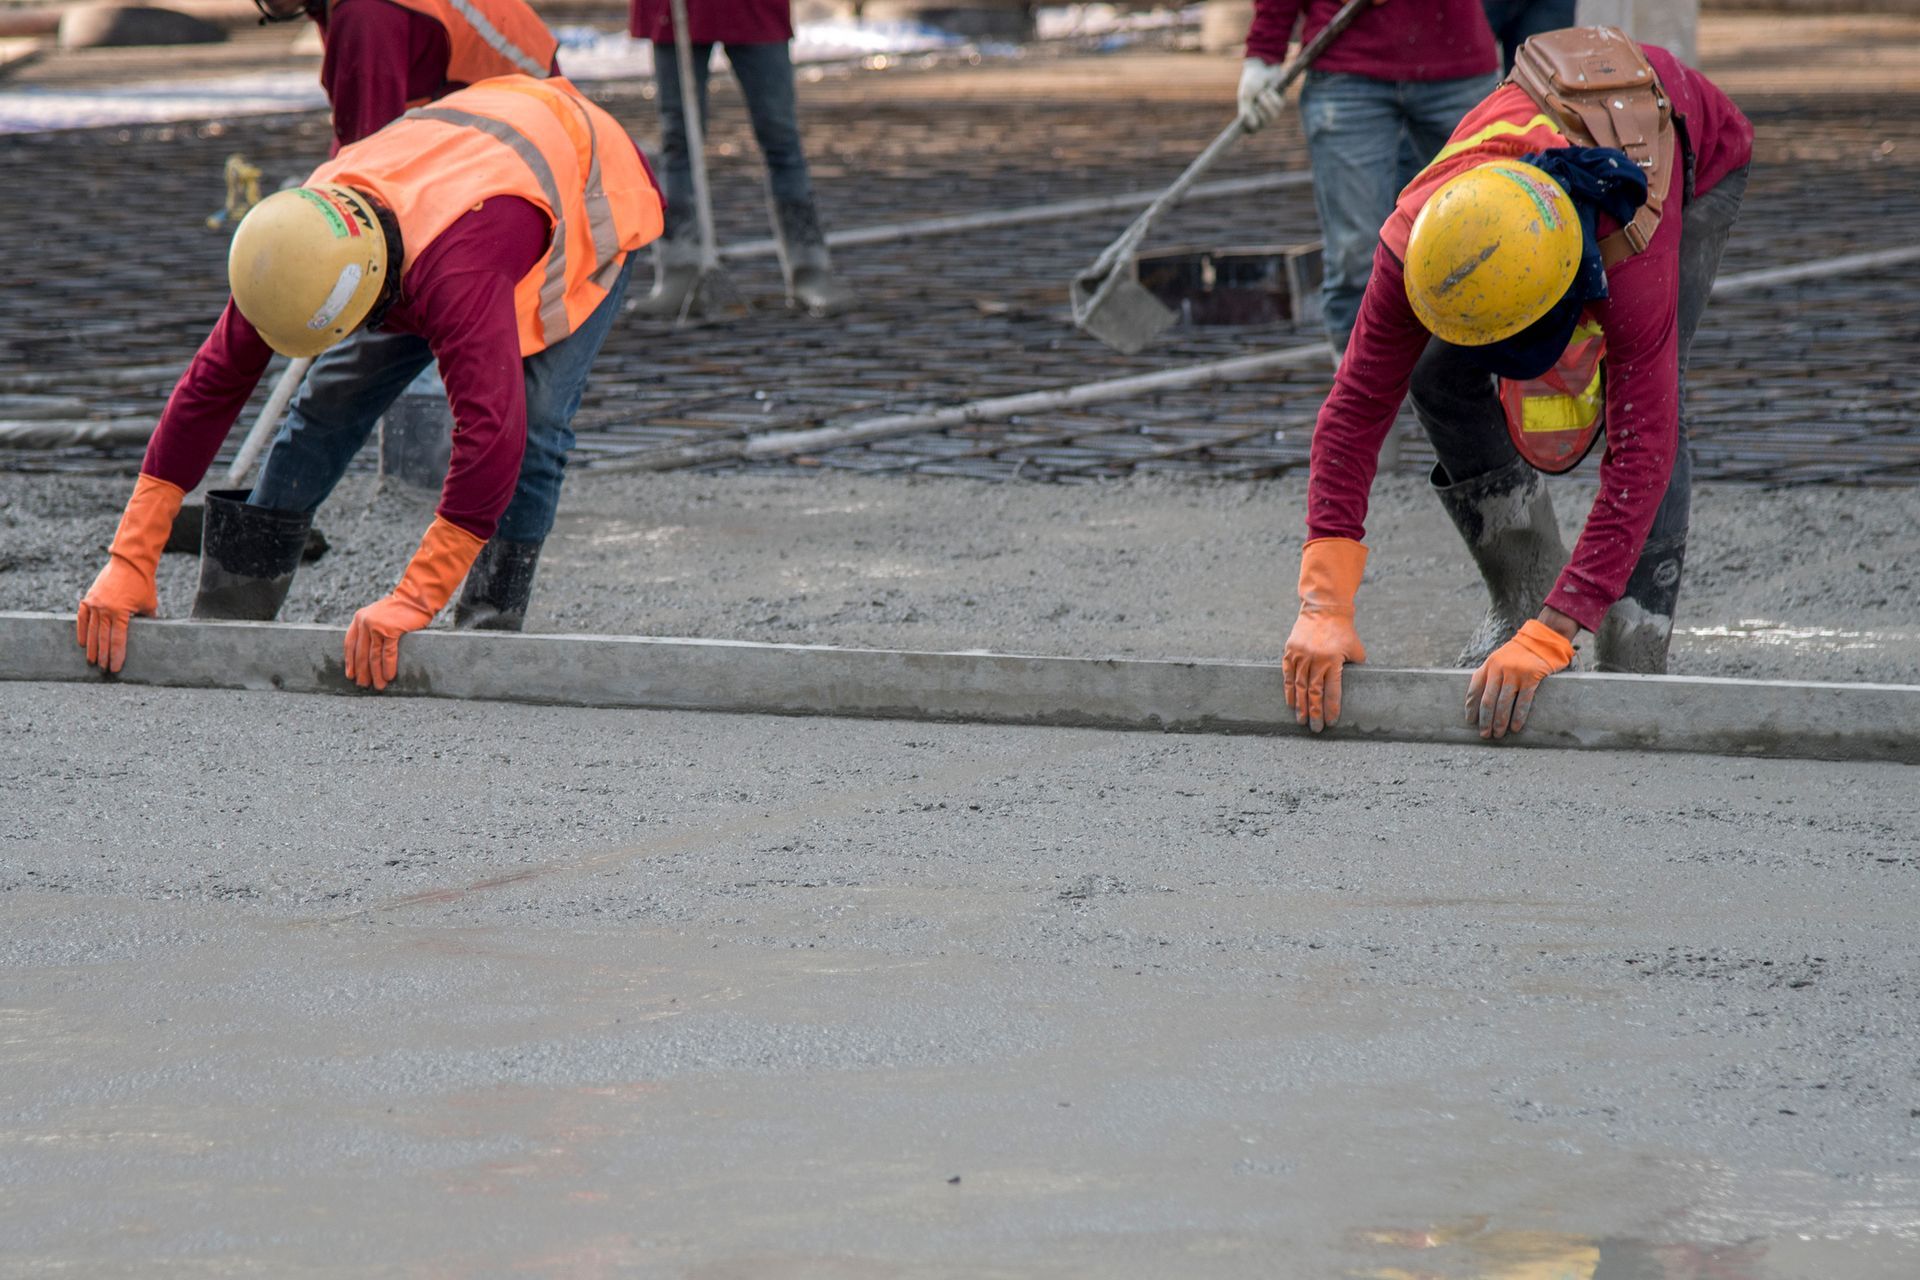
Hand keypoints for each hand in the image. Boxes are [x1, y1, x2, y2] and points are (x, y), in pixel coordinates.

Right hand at [77, 558, 159, 674]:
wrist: (129, 562)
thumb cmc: (143, 583)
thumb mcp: (148, 604)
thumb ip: (146, 620)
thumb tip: (148, 633)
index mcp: (120, 612)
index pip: (118, 639)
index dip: (117, 655)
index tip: (115, 668)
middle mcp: (104, 609)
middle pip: (103, 638)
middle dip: (104, 656)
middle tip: (104, 669)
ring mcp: (94, 603)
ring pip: (91, 631)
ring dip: (92, 648)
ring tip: (92, 661)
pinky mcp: (88, 598)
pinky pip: (82, 618)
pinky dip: (82, 631)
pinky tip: (82, 643)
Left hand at [343, 516, 483, 689]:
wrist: (416, 598)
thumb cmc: (401, 609)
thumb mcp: (379, 616)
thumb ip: (371, 629)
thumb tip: (368, 653)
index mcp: (359, 618)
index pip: (350, 643)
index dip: (350, 661)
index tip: (350, 674)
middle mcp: (364, 622)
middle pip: (361, 652)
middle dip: (362, 671)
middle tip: (364, 685)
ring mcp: (376, 626)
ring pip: (373, 656)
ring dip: (375, 673)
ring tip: (378, 685)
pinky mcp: (390, 630)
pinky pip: (387, 653)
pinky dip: (388, 667)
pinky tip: (389, 676)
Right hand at [1237, 57, 1287, 131]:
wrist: (1262, 67)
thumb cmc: (1251, 82)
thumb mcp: (1246, 97)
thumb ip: (1246, 112)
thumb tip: (1253, 126)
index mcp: (1250, 116)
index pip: (1252, 130)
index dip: (1252, 127)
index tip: (1250, 124)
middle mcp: (1261, 116)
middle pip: (1264, 123)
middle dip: (1262, 108)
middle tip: (1258, 97)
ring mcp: (1272, 110)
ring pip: (1273, 115)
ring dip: (1267, 102)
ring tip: (1263, 92)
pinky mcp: (1281, 103)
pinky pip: (1279, 105)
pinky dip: (1273, 96)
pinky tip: (1269, 90)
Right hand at [1281, 537, 1368, 732]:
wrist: (1324, 609)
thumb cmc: (1343, 631)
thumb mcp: (1355, 649)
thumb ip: (1355, 667)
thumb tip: (1356, 686)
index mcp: (1333, 660)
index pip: (1332, 691)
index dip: (1331, 708)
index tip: (1331, 722)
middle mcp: (1315, 659)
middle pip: (1313, 692)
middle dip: (1315, 713)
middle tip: (1316, 728)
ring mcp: (1301, 656)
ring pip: (1298, 686)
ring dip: (1300, 706)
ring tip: (1301, 720)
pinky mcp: (1290, 652)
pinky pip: (1287, 675)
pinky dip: (1288, 691)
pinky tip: (1290, 703)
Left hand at [1465, 618, 1575, 739]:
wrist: (1542, 639)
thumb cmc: (1519, 653)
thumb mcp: (1499, 659)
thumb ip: (1490, 675)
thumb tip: (1478, 700)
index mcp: (1488, 665)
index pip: (1474, 689)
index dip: (1471, 707)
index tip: (1470, 721)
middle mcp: (1498, 668)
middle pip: (1488, 700)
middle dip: (1485, 720)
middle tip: (1484, 734)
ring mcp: (1515, 673)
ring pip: (1503, 703)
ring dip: (1500, 721)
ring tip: (1498, 734)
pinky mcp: (1531, 677)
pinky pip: (1522, 701)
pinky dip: (1518, 716)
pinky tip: (1516, 727)